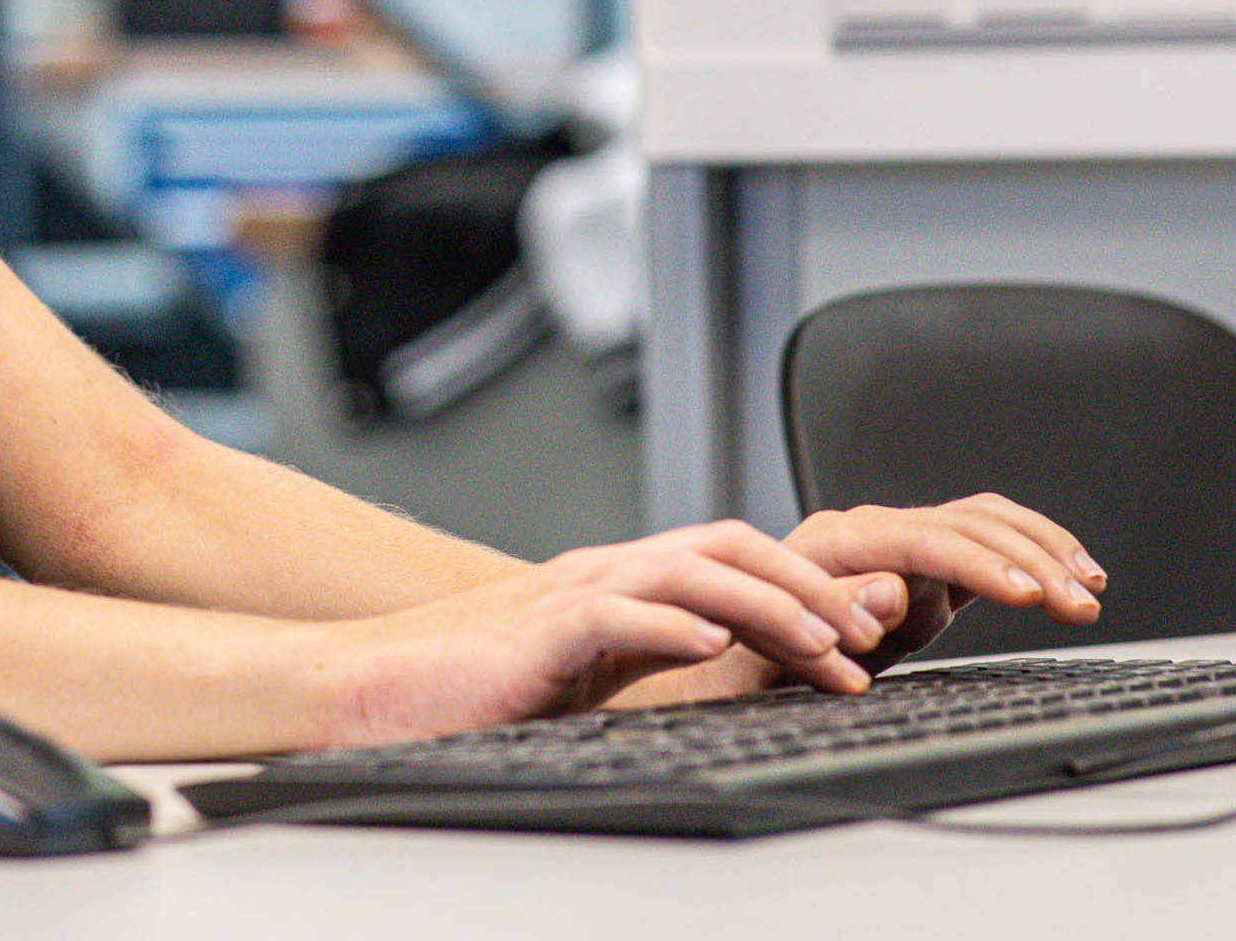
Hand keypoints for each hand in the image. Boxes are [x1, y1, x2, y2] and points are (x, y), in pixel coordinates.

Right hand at [293, 521, 898, 748]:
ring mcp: (568, 595)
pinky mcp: (535, 633)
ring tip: (821, 642)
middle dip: (809, 585)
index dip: (804, 587)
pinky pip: (614, 614)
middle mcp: (603, 573)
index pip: (731, 560)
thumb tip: (729, 673)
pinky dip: (670, 624)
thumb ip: (650, 661)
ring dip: (766, 604)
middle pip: (728, 545)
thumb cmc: (468, 689)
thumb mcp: (584, 674)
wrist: (367, 689)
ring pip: (688, 570)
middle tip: (868, 632)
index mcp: (618, 582)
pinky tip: (712, 648)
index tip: (861, 636)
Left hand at [785, 493, 1105, 670]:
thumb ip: (840, 612)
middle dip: (1032, 561)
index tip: (1028, 593)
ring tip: (1090, 588)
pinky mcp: (925, 567)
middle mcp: (875, 531)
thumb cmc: (756, 649)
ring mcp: (902, 543)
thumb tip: (893, 588)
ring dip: (1045, 551)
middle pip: (969, 525)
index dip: (981, 564)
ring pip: (987, 524)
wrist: (741, 650)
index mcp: (839, 542)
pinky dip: (1033, 554)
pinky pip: (988, 543)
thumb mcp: (786, 642)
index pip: (926, 540)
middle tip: (1080, 603)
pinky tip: (1070, 575)